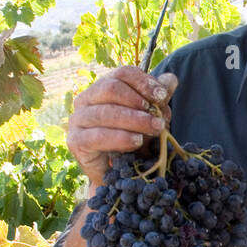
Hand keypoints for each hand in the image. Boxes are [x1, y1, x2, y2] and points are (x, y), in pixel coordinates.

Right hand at [67, 66, 178, 185]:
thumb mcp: (149, 118)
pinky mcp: (75, 141)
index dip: (144, 82)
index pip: (122, 74)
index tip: (162, 95)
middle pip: (111, 88)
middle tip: (159, 119)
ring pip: (106, 112)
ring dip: (134, 121)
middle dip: (139, 103)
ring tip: (154, 130)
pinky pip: (97, 136)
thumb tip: (171, 79)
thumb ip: (158, 100)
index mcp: (103, 87)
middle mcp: (86, 99)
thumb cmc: (133, 139)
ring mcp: (77, 119)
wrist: (118, 173)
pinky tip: (136, 142)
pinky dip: (120, 138)